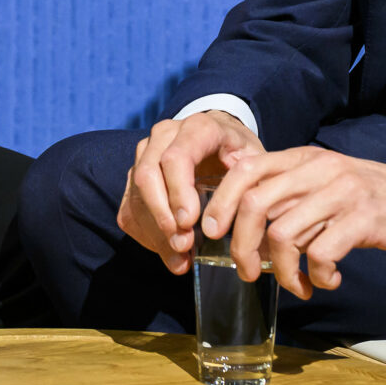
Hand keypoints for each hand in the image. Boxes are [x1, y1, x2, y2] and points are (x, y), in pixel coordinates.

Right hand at [118, 110, 263, 273]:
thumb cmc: (239, 153)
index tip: (189, 222)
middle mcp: (166, 135)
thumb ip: (250, 186)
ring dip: (155, 231)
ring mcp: (146, 152)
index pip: (176, 157)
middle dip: (163, 216)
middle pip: (148, 176)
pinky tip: (170, 252)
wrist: (221, 139)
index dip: (179, 191)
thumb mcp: (255, 162)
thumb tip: (242, 223)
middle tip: (184, 245)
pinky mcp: (135, 173)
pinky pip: (131, 208)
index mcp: (198, 128)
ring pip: (136, 195)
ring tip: (180, 256)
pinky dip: (147, 234)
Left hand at [201, 147, 385, 298]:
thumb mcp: (329, 180)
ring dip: (283, 271)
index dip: (220, 204)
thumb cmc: (377, 197)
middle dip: (242, 247)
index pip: (246, 170)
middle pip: (255, 205)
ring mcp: (342, 192)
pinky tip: (328, 281)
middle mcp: (320, 169)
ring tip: (298, 286)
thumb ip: (288, 183)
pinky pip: (320, 253)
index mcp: (306, 158)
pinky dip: (316, 276)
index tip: (212, 234)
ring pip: (283, 234)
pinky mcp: (364, 220)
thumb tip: (236, 176)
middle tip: (250, 273)